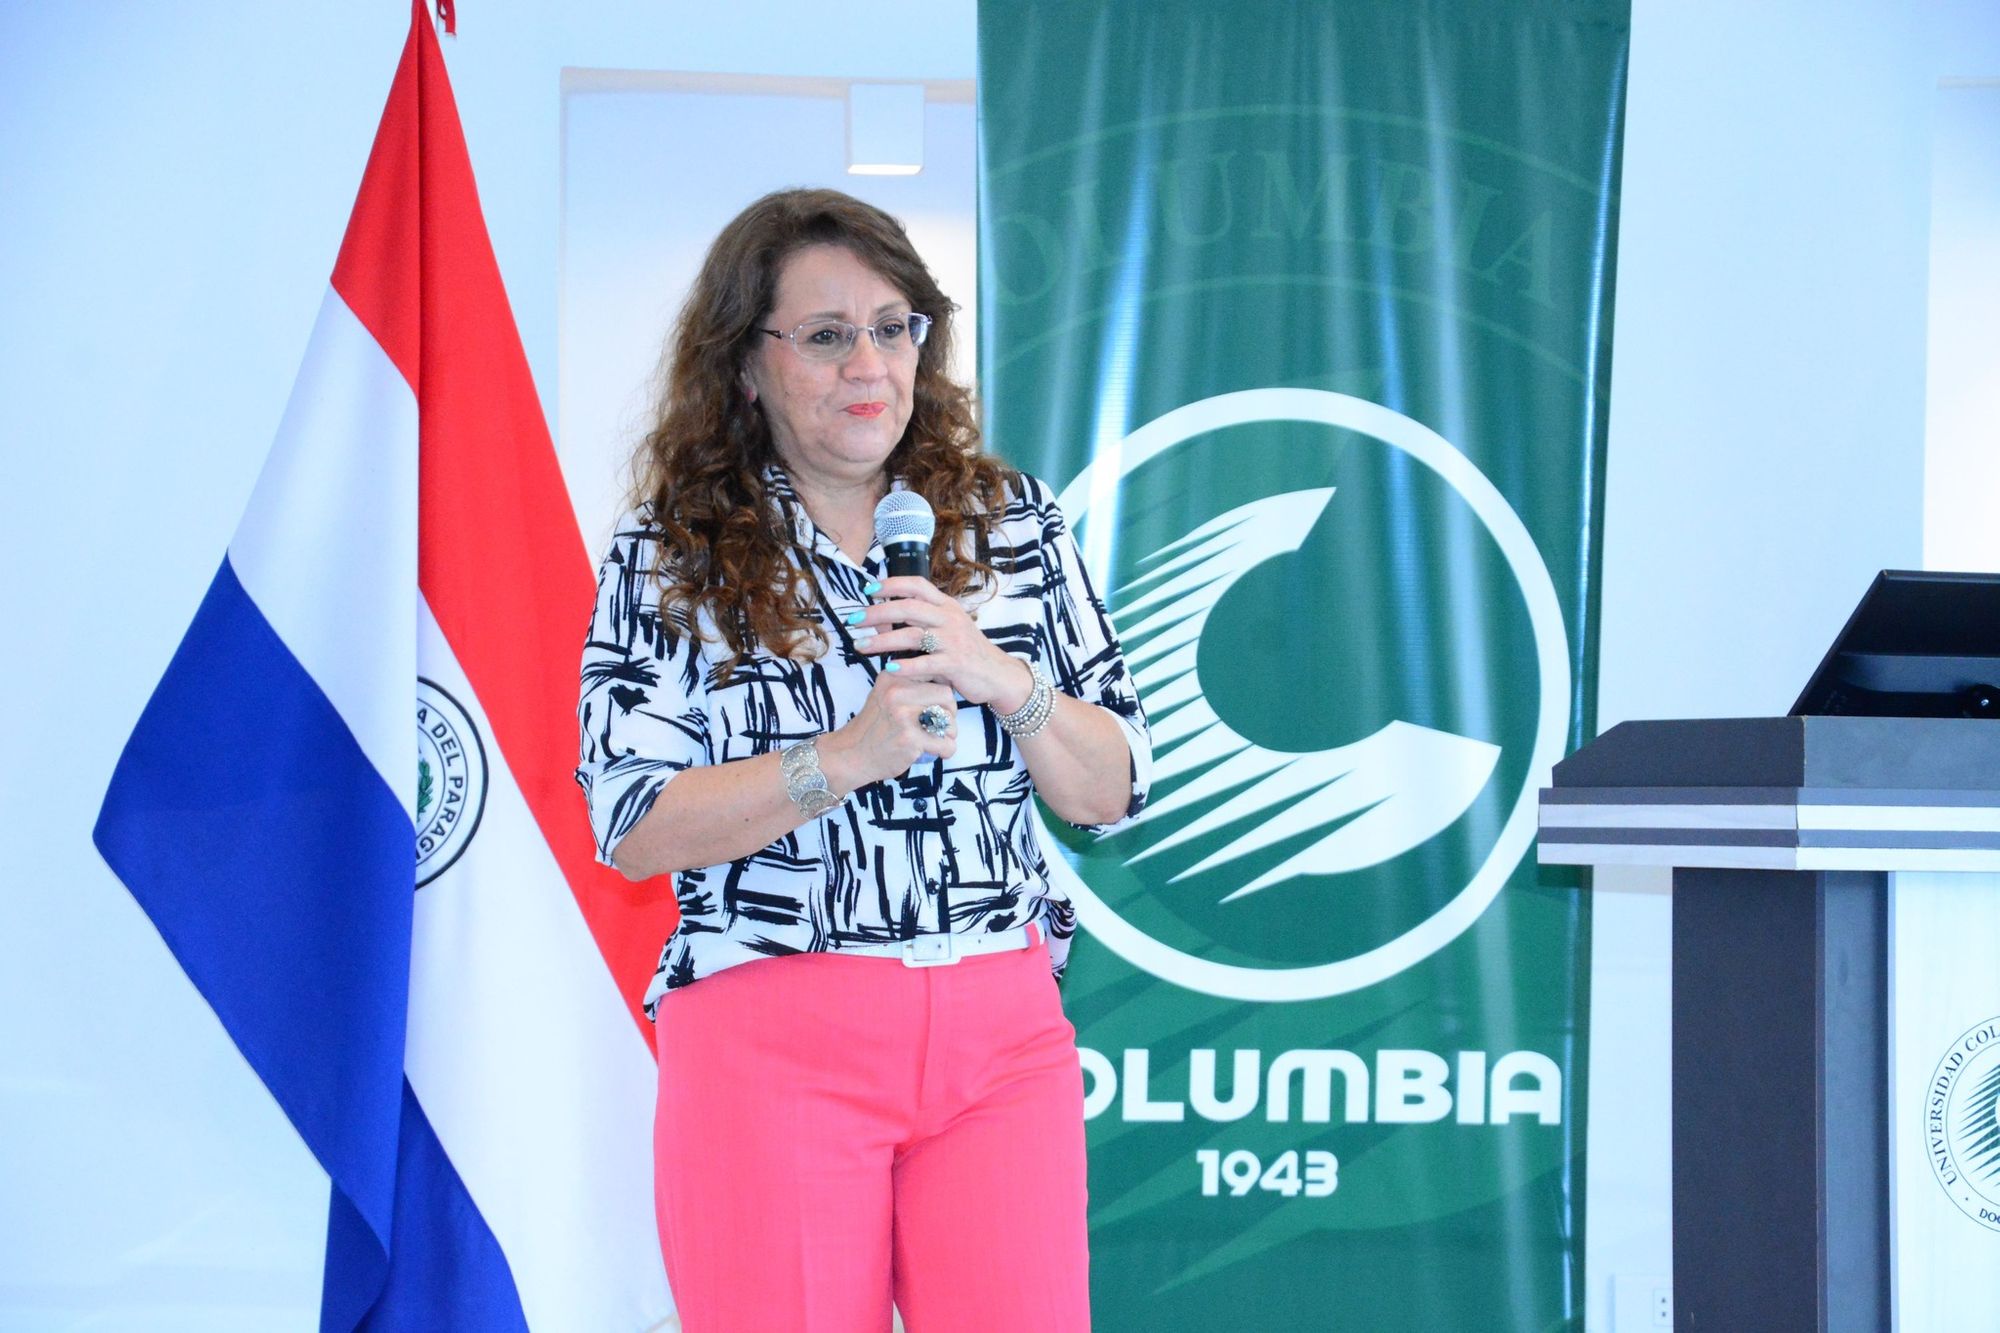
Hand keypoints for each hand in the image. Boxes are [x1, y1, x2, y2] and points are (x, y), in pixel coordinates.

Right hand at [817, 662, 959, 787]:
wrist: (850, 754)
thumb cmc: (872, 728)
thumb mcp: (884, 695)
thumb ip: (907, 686)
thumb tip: (944, 681)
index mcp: (893, 677)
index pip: (935, 675)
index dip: (941, 693)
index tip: (937, 706)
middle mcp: (897, 692)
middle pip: (947, 696)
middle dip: (950, 713)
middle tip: (940, 726)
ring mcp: (904, 715)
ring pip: (950, 720)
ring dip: (949, 734)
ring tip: (937, 740)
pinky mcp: (910, 738)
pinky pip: (946, 744)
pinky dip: (946, 751)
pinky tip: (937, 753)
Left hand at [852, 576, 1035, 712]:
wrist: (996, 674)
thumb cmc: (964, 651)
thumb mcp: (944, 629)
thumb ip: (916, 621)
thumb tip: (878, 616)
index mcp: (946, 606)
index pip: (917, 585)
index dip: (891, 584)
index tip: (868, 589)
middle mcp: (949, 618)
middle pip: (908, 608)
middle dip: (877, 612)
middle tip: (854, 621)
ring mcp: (953, 640)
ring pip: (912, 635)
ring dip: (882, 640)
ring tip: (861, 646)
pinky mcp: (955, 664)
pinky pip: (925, 663)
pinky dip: (905, 666)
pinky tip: (888, 668)